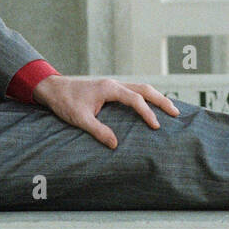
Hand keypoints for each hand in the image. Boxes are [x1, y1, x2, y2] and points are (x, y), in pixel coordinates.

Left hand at [31, 75, 180, 148]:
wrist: (53, 89)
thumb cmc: (65, 102)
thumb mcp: (80, 119)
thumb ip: (98, 130)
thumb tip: (115, 144)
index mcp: (109, 88)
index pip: (135, 99)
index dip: (147, 112)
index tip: (156, 126)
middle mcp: (114, 84)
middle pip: (144, 89)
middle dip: (161, 100)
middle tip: (176, 113)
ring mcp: (112, 85)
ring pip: (140, 88)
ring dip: (155, 97)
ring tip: (170, 109)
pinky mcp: (110, 89)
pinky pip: (133, 91)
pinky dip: (145, 97)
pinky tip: (150, 106)